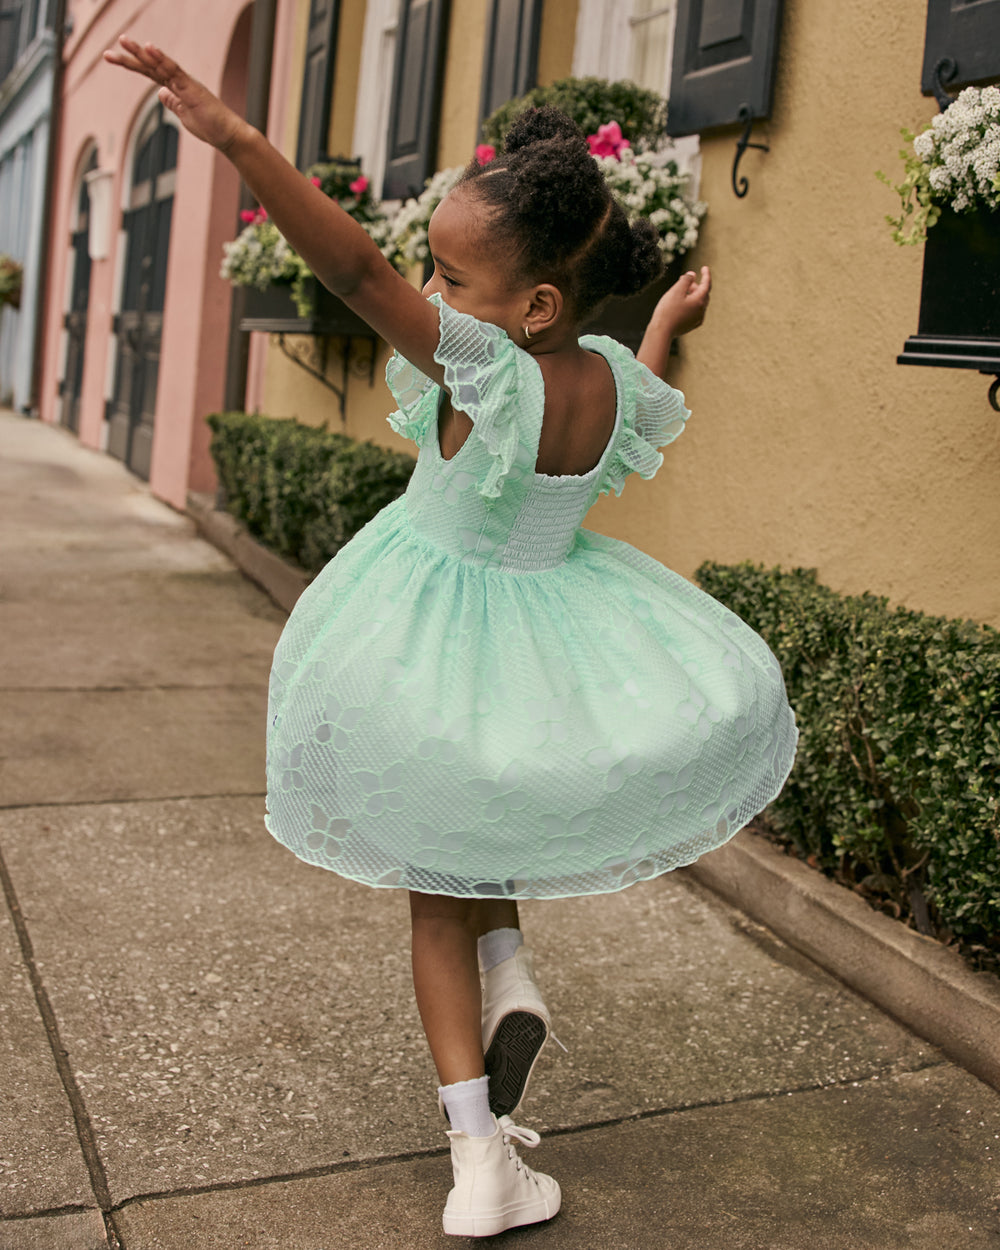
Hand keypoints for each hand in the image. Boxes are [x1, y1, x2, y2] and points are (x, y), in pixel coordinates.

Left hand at [103, 38, 242, 150]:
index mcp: (176, 88)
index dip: (132, 64)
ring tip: (124, 41)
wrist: (229, 136)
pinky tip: (150, 48)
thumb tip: (160, 92)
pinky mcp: (192, 89)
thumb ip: (172, 103)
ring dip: (142, 53)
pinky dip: (161, 59)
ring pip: (160, 64)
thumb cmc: (210, 127)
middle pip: (151, 66)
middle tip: (110, 49)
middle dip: (131, 56)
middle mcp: (179, 81)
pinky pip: (174, 71)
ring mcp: (186, 83)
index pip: (150, 72)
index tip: (112, 56)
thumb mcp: (184, 115)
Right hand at [652, 265, 711, 337]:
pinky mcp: (691, 325)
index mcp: (699, 301)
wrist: (661, 332)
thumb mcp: (676, 290)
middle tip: (687, 280)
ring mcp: (697, 319)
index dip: (706, 274)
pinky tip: (683, 304)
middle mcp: (701, 311)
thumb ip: (686, 280)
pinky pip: (695, 311)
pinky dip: (691, 304)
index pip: (706, 284)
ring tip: (682, 291)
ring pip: (699, 303)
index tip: (704, 267)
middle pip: (703, 294)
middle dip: (696, 285)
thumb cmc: (667, 311)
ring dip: (693, 295)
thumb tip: (692, 275)